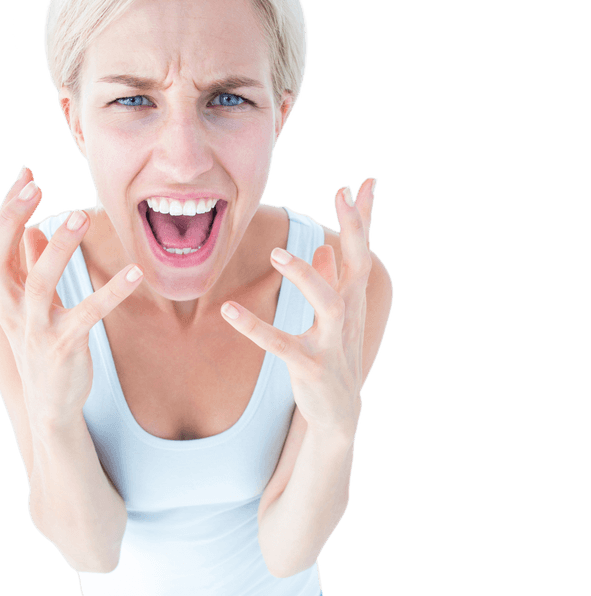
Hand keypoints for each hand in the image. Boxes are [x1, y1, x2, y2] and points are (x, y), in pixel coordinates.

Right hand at [0, 166, 144, 426]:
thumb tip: (32, 229)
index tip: (25, 176)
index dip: (7, 209)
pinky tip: (134, 273)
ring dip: (58, 248)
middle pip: (0, 258)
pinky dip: (111, 292)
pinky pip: (88, 314)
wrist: (50, 405)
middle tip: (35, 186)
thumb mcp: (32, 307)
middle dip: (13, 219)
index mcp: (3, 296)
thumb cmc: (42, 349)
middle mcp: (11, 310)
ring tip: (79, 216)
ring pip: (41, 283)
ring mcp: (35, 330)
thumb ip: (29, 268)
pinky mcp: (63, 346)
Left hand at [220, 178, 376, 436]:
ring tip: (278, 254)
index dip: (364, 218)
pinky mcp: (309, 366)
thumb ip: (333, 280)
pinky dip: (254, 327)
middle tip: (341, 194)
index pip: (362, 251)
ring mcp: (332, 342)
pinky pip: (280, 344)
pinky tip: (229, 310)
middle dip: (354, 229)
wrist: (337, 413)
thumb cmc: (334, 357)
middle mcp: (348, 315)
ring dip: (306, 277)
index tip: (366, 182)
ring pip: (326, 302)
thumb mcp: (337, 317)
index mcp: (352, 299)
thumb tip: (327, 246)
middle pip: (358, 266)